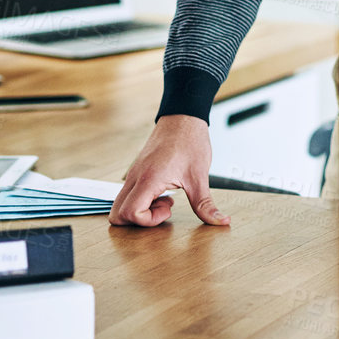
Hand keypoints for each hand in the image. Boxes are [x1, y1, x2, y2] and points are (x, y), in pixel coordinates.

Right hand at [109, 114, 229, 228]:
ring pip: (120, 205)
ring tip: (165, 200)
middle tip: (163, 209)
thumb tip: (221, 222)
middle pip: (116, 214)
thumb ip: (206, 204)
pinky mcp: (136, 171)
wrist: (183, 117)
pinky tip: (162, 192)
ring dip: (140, 210)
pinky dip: (141, 201)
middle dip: (139, 221)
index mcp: (148, 179)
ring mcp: (133, 174)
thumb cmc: (190, 141)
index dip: (147, 221)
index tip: (168, 209)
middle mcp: (135, 177)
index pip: (129, 213)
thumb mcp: (200, 176)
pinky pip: (128, 194)